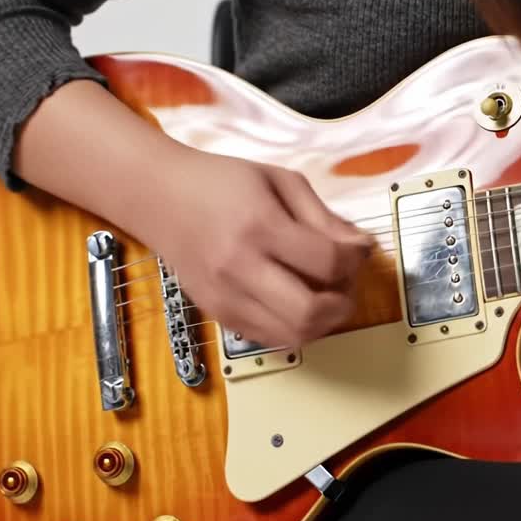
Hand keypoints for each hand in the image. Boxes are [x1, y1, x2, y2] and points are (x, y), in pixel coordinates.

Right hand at [131, 148, 373, 348]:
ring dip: (324, 322)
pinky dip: (296, 327)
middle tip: (347, 283)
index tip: (360, 249)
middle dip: (345, 303)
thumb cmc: (223, 182)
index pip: (327, 262)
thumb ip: (324, 217)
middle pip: (311, 313)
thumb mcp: (281, 182)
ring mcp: (226, 299)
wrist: (158, 197)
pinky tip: (298, 302)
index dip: (356, 260)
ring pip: (293, 336)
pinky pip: (270, 338)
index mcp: (260, 227)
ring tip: (326, 294)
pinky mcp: (218, 316)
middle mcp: (240, 269)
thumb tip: (362, 249)